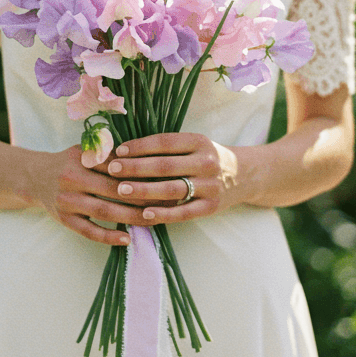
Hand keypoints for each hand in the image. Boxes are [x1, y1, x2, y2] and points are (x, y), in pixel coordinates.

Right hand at [32, 144, 154, 245]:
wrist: (33, 177)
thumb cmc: (67, 162)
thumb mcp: (84, 151)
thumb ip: (108, 155)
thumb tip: (143, 160)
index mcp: (81, 159)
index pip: (117, 167)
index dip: (141, 173)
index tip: (163, 178)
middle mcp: (73, 179)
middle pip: (114, 190)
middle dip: (142, 197)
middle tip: (166, 202)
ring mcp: (68, 201)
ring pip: (104, 212)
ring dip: (131, 218)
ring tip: (153, 220)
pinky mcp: (64, 219)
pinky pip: (89, 231)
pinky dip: (108, 236)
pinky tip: (127, 239)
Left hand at [101, 132, 240, 223]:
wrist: (243, 176)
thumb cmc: (205, 159)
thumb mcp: (193, 146)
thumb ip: (166, 149)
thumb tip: (124, 150)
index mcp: (199, 141)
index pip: (164, 142)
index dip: (139, 146)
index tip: (118, 150)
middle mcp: (206, 162)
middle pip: (165, 165)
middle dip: (135, 167)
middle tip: (112, 169)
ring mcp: (210, 186)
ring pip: (171, 189)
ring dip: (143, 190)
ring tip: (121, 190)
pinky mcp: (210, 207)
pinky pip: (183, 212)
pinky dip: (163, 214)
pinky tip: (144, 214)